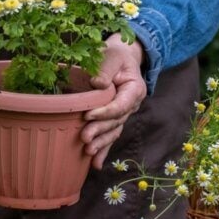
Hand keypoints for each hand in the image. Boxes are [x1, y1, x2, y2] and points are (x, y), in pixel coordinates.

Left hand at [82, 33, 146, 169]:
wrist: (121, 57)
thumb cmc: (116, 54)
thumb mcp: (112, 55)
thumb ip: (105, 68)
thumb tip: (98, 85)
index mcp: (134, 90)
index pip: (120, 105)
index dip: (105, 112)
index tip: (88, 115)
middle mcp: (131, 105)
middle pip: (116, 122)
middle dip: (100, 131)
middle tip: (84, 137)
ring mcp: (124, 114)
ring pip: (113, 132)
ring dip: (101, 143)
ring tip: (88, 152)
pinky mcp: (115, 119)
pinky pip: (110, 136)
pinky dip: (103, 150)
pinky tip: (95, 164)